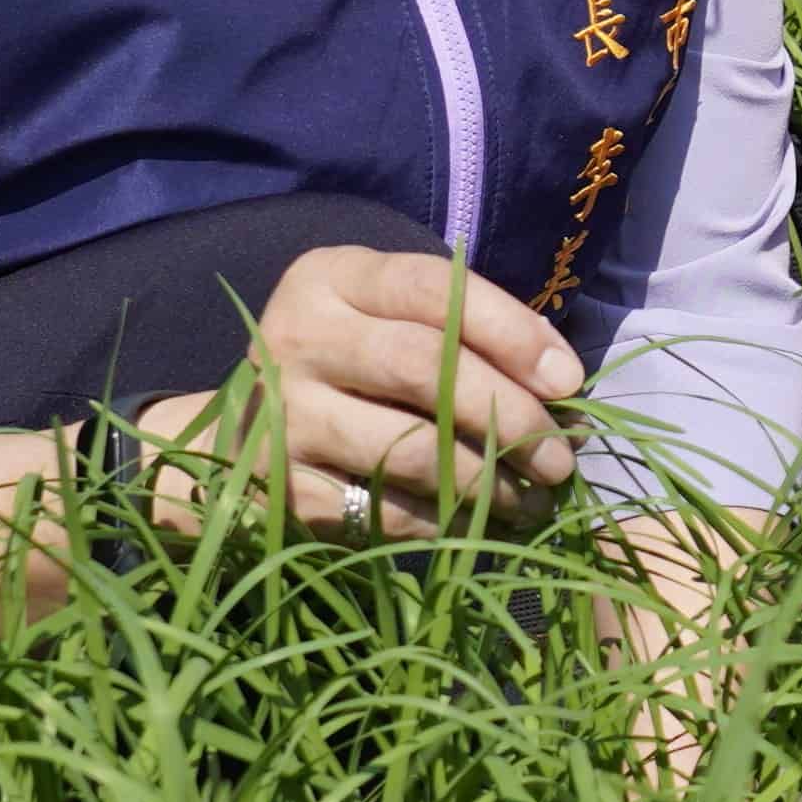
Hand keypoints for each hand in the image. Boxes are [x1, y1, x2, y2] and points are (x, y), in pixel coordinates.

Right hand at [132, 244, 582, 540]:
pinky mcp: (280, 485)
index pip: (434, 290)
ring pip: (410, 447)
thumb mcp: (391, 323)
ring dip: (489, 479)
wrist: (233, 440)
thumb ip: (467, 334)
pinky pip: (384, 507)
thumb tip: (564, 386)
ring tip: (534, 497)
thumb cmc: (348, 369)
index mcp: (330, 279)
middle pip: (426, 368)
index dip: (512, 332)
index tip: (568, 381)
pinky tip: (479, 522)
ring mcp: (281, 413)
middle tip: (560, 457)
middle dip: (512, 415)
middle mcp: (296, 335)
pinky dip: (443, 518)